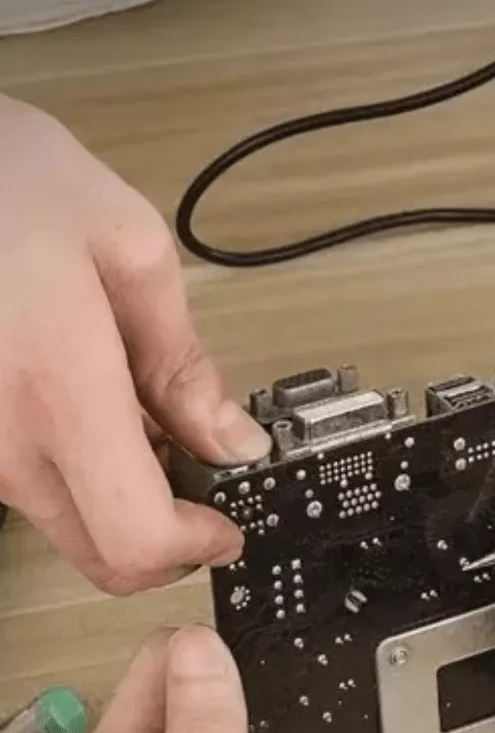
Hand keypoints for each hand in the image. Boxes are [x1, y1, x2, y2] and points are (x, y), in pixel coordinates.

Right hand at [0, 95, 269, 592]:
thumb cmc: (1, 178)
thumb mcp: (125, 245)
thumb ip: (183, 361)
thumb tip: (233, 441)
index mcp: (60, 388)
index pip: (136, 537)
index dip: (194, 550)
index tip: (228, 527)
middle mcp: (2, 436)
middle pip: (98, 554)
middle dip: (164, 540)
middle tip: (199, 482)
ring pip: (61, 521)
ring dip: (117, 501)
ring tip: (143, 420)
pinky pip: (22, 483)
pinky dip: (70, 470)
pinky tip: (86, 404)